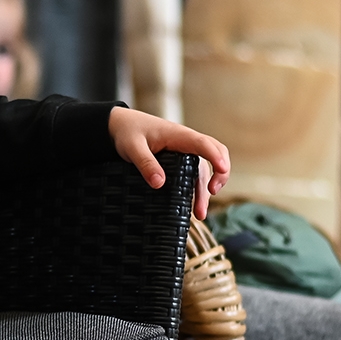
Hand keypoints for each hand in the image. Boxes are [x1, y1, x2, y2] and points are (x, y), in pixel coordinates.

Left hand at [109, 109, 230, 219]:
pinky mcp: (179, 161)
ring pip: (203, 170)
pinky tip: (194, 205)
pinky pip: (194, 173)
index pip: (203, 144)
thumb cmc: (128, 132)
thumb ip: (146, 163)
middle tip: (213, 192)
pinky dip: (197, 188)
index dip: (215, 156)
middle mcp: (186, 143)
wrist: (119, 126)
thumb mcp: (133, 147)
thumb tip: (160, 183)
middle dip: (220, 173)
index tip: (221, 170)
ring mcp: (184, 152)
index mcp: (178, 135)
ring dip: (205, 189)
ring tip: (200, 213)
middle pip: (215, 154)